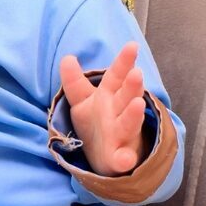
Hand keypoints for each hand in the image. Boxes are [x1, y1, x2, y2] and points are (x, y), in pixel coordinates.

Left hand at [58, 42, 149, 176]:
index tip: (131, 46)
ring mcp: (122, 135)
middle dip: (131, 86)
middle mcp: (119, 112)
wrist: (104, 154)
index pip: (116, 76)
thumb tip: (67, 58)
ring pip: (129, 123)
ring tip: (138, 105)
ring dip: (133, 115)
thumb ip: (75, 81)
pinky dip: (125, 159)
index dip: (123, 62)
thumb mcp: (82, 100)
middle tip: (136, 73)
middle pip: (126, 97)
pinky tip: (125, 160)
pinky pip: (123, 159)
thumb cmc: (97, 121)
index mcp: (109, 96)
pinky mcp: (119, 157)